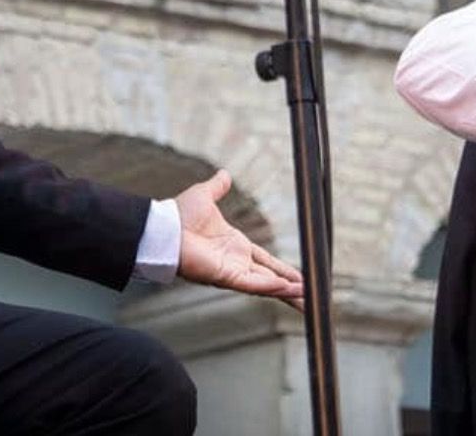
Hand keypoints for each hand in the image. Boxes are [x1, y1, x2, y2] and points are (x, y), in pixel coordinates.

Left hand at [175, 170, 303, 304]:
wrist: (164, 228)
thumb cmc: (179, 216)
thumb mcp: (205, 196)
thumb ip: (218, 187)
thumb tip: (224, 174)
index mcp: (235, 246)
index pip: (267, 262)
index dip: (284, 270)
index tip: (302, 278)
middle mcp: (236, 262)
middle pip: (271, 279)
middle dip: (292, 290)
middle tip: (312, 300)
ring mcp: (232, 272)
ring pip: (266, 285)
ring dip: (286, 291)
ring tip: (308, 298)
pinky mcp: (225, 276)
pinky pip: (252, 284)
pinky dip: (270, 286)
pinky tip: (287, 288)